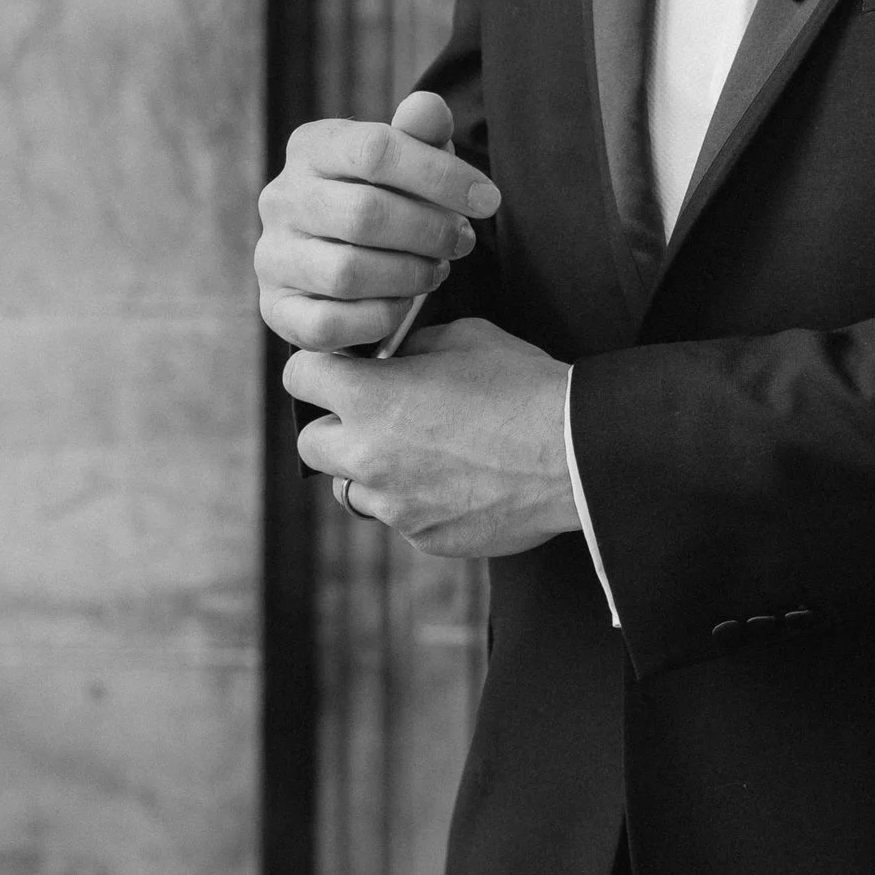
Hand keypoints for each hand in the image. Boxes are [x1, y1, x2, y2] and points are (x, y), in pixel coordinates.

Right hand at [256, 89, 500, 352]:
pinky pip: (330, 323)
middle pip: (365, 215)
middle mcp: (281, 199)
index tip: (488, 200)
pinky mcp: (276, 308)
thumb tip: (429, 108)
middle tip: (463, 241)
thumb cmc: (384, 197)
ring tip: (436, 270)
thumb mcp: (407, 159)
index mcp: (312, 147)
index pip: (376, 150)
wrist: (338, 255)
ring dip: (409, 275)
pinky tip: (402, 303)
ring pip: (348, 273)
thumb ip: (421, 133)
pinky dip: (378, 317)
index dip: (441, 175)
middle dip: (430, 231)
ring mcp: (272, 256)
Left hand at [287, 318, 581, 558]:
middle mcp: (368, 454)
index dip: (317, 369)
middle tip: (374, 417)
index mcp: (370, 396)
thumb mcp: (464, 337)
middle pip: (310, 443)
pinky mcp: (423, 537)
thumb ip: (412, 348)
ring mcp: (394, 504)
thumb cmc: (525, 387)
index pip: (299, 378)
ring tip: (417, 455)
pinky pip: (399, 518)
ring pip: (350, 489)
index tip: (336, 371)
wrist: (575, 454)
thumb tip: (394, 358)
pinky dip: (414, 502)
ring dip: (370, 471)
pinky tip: (456, 482)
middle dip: (335, 427)